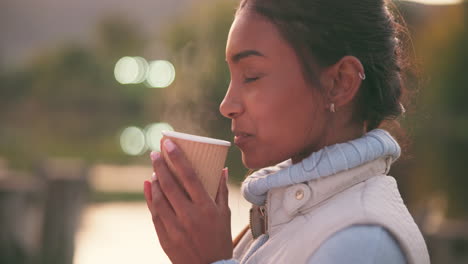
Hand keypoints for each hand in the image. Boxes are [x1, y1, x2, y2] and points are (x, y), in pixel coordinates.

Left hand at [143, 139, 232, 263]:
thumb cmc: (220, 239)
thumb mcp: (224, 214)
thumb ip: (221, 190)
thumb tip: (221, 169)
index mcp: (205, 208)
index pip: (189, 177)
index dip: (178, 158)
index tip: (168, 144)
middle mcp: (189, 216)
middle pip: (170, 185)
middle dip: (160, 166)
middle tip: (155, 153)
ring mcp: (175, 227)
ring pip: (159, 199)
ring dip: (154, 182)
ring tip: (154, 171)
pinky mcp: (165, 237)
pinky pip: (154, 214)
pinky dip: (150, 198)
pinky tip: (149, 187)